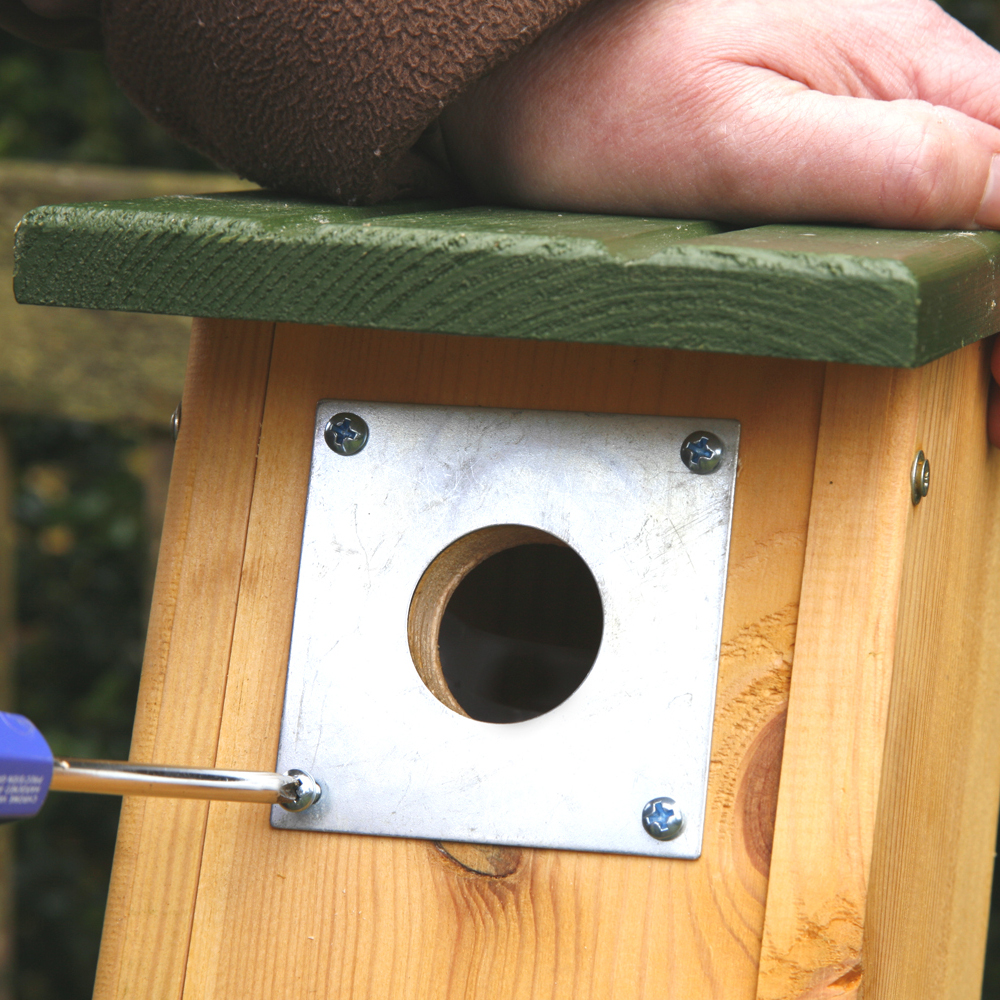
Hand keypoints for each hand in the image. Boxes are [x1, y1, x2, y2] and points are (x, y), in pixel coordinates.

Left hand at [439, 0, 999, 442]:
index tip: (987, 350)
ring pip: (947, 177)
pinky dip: (906, 237)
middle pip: (993, 172)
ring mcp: (847, 83)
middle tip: (978, 376)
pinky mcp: (803, 109)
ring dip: (958, 259)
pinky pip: (887, 174)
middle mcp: (889, 59)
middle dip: (986, 275)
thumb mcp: (740, 143)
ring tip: (949, 339)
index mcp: (899, 59)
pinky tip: (892, 279)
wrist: (508, 69)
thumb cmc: (594, 100)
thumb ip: (888, 166)